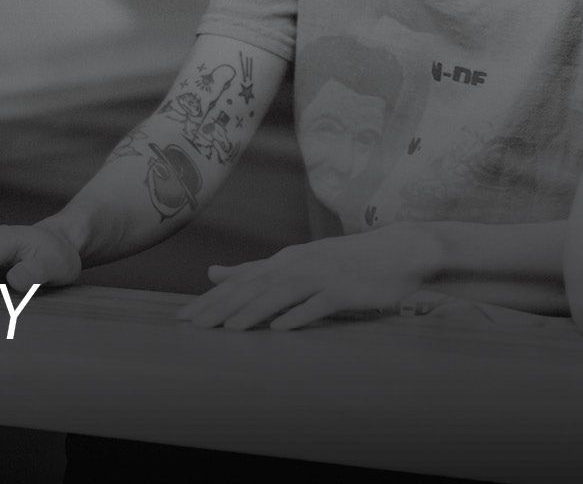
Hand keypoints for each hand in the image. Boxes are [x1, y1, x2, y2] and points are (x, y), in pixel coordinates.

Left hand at [177, 225, 440, 330]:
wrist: (398, 251)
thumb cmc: (344, 260)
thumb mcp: (296, 260)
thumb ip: (255, 269)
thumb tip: (214, 273)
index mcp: (286, 260)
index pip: (241, 281)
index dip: (212, 299)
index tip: (185, 317)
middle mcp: (299, 264)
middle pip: (254, 287)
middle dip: (222, 307)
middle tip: (194, 326)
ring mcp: (322, 276)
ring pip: (280, 294)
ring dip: (253, 311)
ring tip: (228, 330)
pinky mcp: (344, 290)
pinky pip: (318, 304)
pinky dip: (299, 315)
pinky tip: (281, 329)